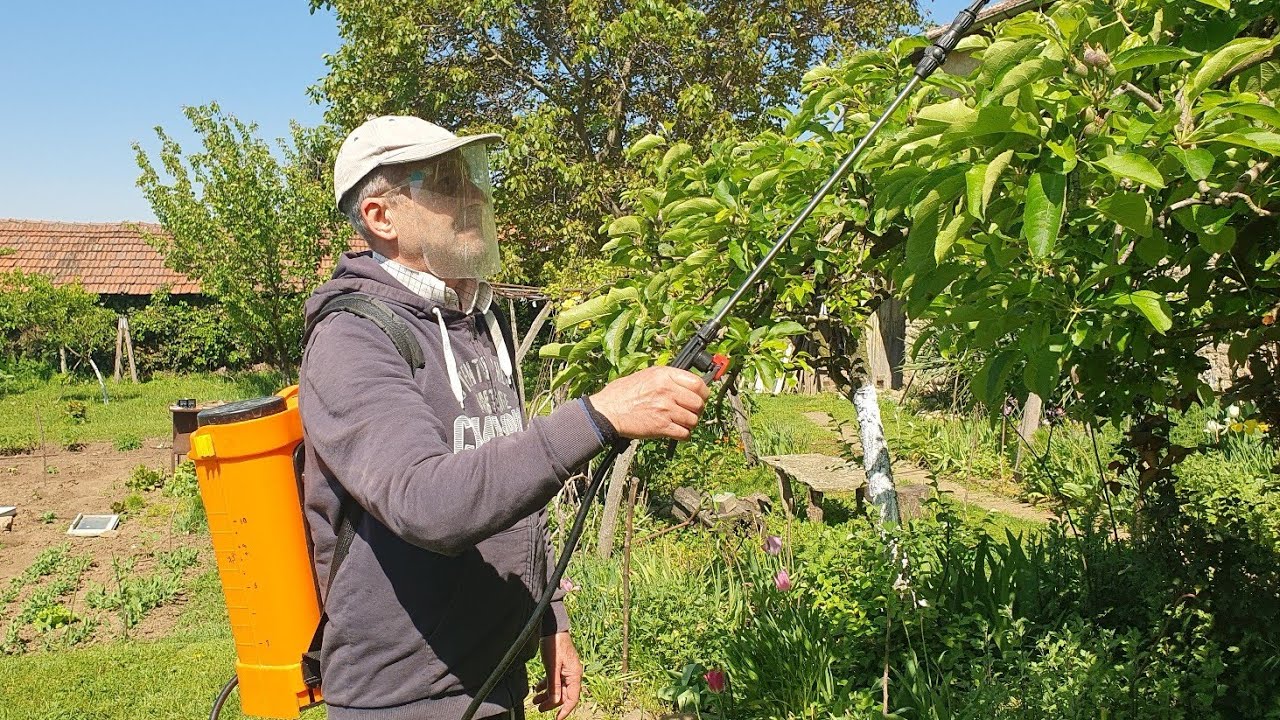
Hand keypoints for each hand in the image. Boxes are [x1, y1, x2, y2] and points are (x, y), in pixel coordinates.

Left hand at [533, 631, 582, 719]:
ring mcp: (566, 671)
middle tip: (539, 708)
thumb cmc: (554, 644)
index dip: (565, 711)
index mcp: (574, 675)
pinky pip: (554, 681)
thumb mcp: (552, 667)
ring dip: (547, 695)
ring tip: (535, 701)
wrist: (553, 628)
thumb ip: (554, 686)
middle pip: (563, 695)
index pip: (572, 698)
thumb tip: (555, 702)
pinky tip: (537, 688)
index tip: (557, 719)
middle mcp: (572, 674)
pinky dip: (546, 686)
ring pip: (558, 688)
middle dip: (551, 703)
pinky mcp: (560, 667)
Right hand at [588, 366, 708, 440]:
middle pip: (699, 403)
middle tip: (690, 412)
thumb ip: (668, 378)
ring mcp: (665, 410)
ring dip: (690, 424)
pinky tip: (676, 432)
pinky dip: (683, 435)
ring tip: (680, 422)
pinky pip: (684, 434)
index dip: (703, 393)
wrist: (607, 411)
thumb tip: (687, 384)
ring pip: (693, 420)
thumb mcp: (646, 375)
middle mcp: (667, 391)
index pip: (698, 383)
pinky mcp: (661, 427)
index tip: (701, 397)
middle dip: (697, 410)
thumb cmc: (623, 393)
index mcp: (664, 375)